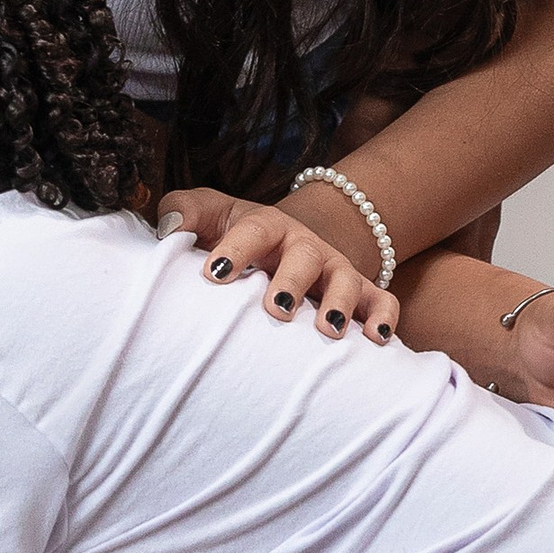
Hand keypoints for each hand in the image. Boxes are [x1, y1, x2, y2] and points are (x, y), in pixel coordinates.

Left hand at [156, 186, 393, 340]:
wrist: (286, 244)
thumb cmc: (235, 236)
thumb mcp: (209, 216)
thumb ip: (183, 212)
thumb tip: (170, 229)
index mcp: (267, 226)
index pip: (254, 230)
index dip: (236, 249)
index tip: (214, 274)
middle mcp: (305, 246)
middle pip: (304, 256)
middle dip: (292, 282)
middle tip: (275, 310)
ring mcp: (336, 270)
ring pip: (348, 280)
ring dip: (341, 303)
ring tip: (329, 330)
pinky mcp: (362, 294)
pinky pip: (383, 301)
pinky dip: (384, 318)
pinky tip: (377, 340)